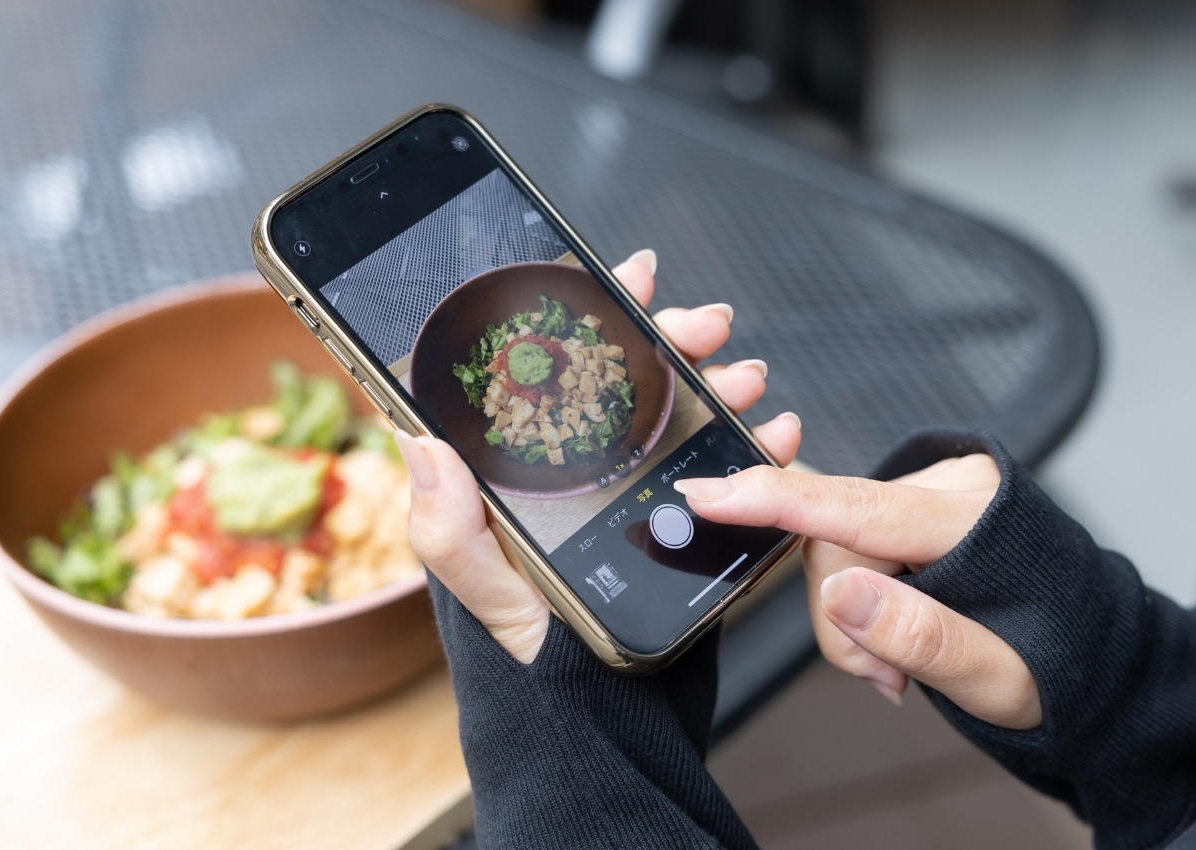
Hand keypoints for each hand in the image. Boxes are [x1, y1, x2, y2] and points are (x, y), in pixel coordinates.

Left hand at [395, 249, 802, 662]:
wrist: (596, 722)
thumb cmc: (526, 655)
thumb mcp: (481, 591)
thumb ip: (448, 524)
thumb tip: (418, 441)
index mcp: (525, 469)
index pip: (554, 368)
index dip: (592, 312)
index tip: (629, 278)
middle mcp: (582, 470)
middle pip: (631, 378)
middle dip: (673, 339)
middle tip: (705, 327)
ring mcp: (633, 494)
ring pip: (684, 415)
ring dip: (722, 384)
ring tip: (746, 380)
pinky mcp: (678, 524)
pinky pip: (725, 473)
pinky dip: (760, 449)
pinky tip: (778, 434)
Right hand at [674, 455, 1042, 729]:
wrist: (1097, 656)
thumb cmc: (1056, 666)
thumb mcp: (997, 678)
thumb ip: (920, 635)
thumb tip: (842, 594)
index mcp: (977, 520)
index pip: (855, 507)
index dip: (774, 502)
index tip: (707, 495)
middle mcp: (953, 487)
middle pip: (833, 542)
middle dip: (840, 619)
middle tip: (884, 679)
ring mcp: (936, 489)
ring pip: (835, 548)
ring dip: (850, 617)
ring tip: (897, 665)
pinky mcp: (919, 503)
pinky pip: (853, 545)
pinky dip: (862, 598)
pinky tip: (896, 629)